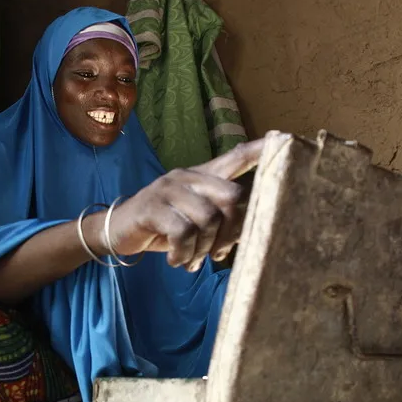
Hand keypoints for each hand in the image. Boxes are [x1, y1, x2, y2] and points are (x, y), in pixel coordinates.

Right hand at [105, 138, 266, 270]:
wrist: (118, 231)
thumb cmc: (164, 227)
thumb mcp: (193, 220)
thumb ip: (219, 220)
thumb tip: (250, 233)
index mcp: (201, 177)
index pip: (235, 157)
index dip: (258, 151)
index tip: (283, 140)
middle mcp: (187, 177)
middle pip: (230, 196)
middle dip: (231, 231)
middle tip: (219, 253)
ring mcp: (169, 190)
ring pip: (207, 219)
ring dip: (204, 249)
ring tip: (193, 261)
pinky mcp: (152, 208)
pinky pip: (182, 232)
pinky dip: (184, 253)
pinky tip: (178, 260)